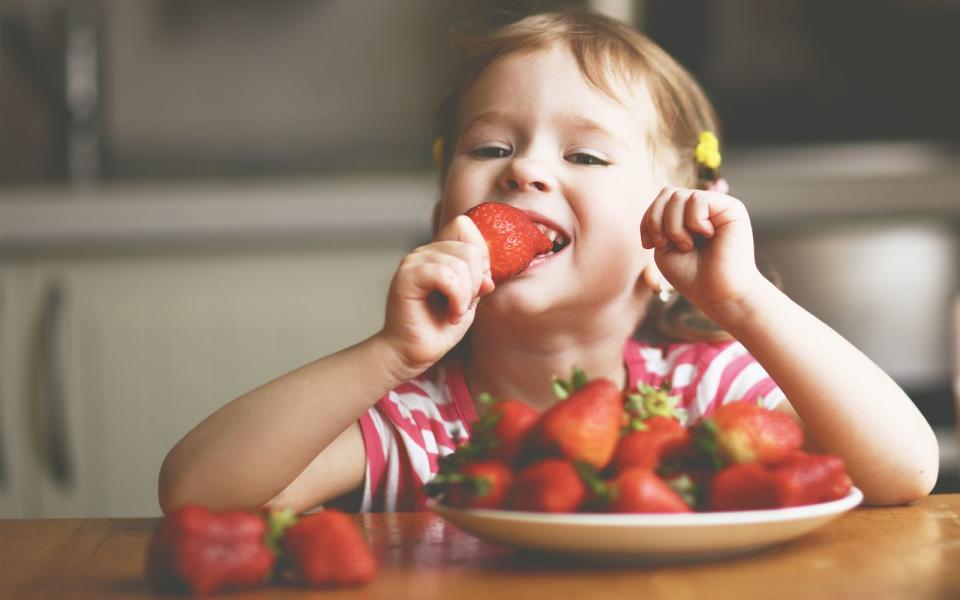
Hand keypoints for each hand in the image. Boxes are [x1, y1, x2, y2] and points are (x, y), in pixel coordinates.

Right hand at [380, 215, 494, 377]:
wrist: (411, 353)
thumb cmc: (438, 328)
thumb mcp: (469, 300)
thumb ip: (479, 280)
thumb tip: (489, 274)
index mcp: (439, 252)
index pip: (465, 226)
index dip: (480, 257)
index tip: (474, 287)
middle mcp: (424, 252)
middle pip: (470, 248)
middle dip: (476, 282)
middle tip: (463, 304)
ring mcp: (413, 262)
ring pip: (461, 263)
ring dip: (466, 295)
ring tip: (455, 312)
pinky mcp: (407, 277)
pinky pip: (444, 274)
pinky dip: (456, 297)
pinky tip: (451, 313)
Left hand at [640, 187, 765, 320]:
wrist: (718, 294)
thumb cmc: (692, 276)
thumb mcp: (664, 246)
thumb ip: (660, 219)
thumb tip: (665, 194)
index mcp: (688, 217)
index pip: (661, 200)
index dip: (648, 218)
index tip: (649, 245)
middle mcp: (704, 208)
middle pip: (668, 193)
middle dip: (656, 219)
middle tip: (664, 243)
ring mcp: (718, 206)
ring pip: (679, 196)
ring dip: (673, 225)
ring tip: (687, 245)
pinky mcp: (731, 208)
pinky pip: (698, 199)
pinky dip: (693, 221)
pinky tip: (707, 236)